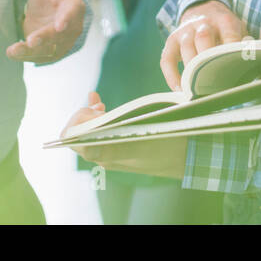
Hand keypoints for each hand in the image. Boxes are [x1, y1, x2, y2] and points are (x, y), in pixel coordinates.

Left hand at [7, 0, 85, 63]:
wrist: (50, 12)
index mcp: (74, 7)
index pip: (73, 13)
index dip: (66, 19)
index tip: (59, 26)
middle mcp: (72, 28)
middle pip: (59, 36)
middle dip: (45, 39)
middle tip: (31, 41)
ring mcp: (63, 43)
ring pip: (48, 50)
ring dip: (31, 51)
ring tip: (13, 50)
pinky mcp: (51, 54)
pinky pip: (39, 57)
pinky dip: (25, 56)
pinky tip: (12, 52)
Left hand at [63, 92, 185, 178]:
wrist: (189, 157)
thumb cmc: (166, 141)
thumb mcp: (142, 130)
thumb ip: (112, 128)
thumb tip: (84, 120)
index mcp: (105, 153)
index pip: (71, 137)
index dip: (78, 118)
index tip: (96, 108)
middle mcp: (104, 157)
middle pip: (78, 133)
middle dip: (85, 114)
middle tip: (100, 103)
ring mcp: (112, 155)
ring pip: (89, 133)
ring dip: (92, 115)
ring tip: (101, 103)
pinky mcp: (121, 152)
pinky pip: (101, 136)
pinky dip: (100, 120)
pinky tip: (103, 106)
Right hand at [160, 0, 245, 89]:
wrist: (203, 9)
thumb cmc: (225, 29)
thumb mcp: (239, 30)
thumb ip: (245, 46)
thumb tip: (259, 67)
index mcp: (225, 20)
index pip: (229, 34)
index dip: (231, 51)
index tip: (234, 69)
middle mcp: (203, 22)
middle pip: (204, 37)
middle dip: (209, 60)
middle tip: (215, 83)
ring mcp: (186, 30)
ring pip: (186, 47)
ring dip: (191, 70)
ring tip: (197, 91)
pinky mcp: (172, 39)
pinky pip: (167, 58)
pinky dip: (171, 75)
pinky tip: (179, 88)